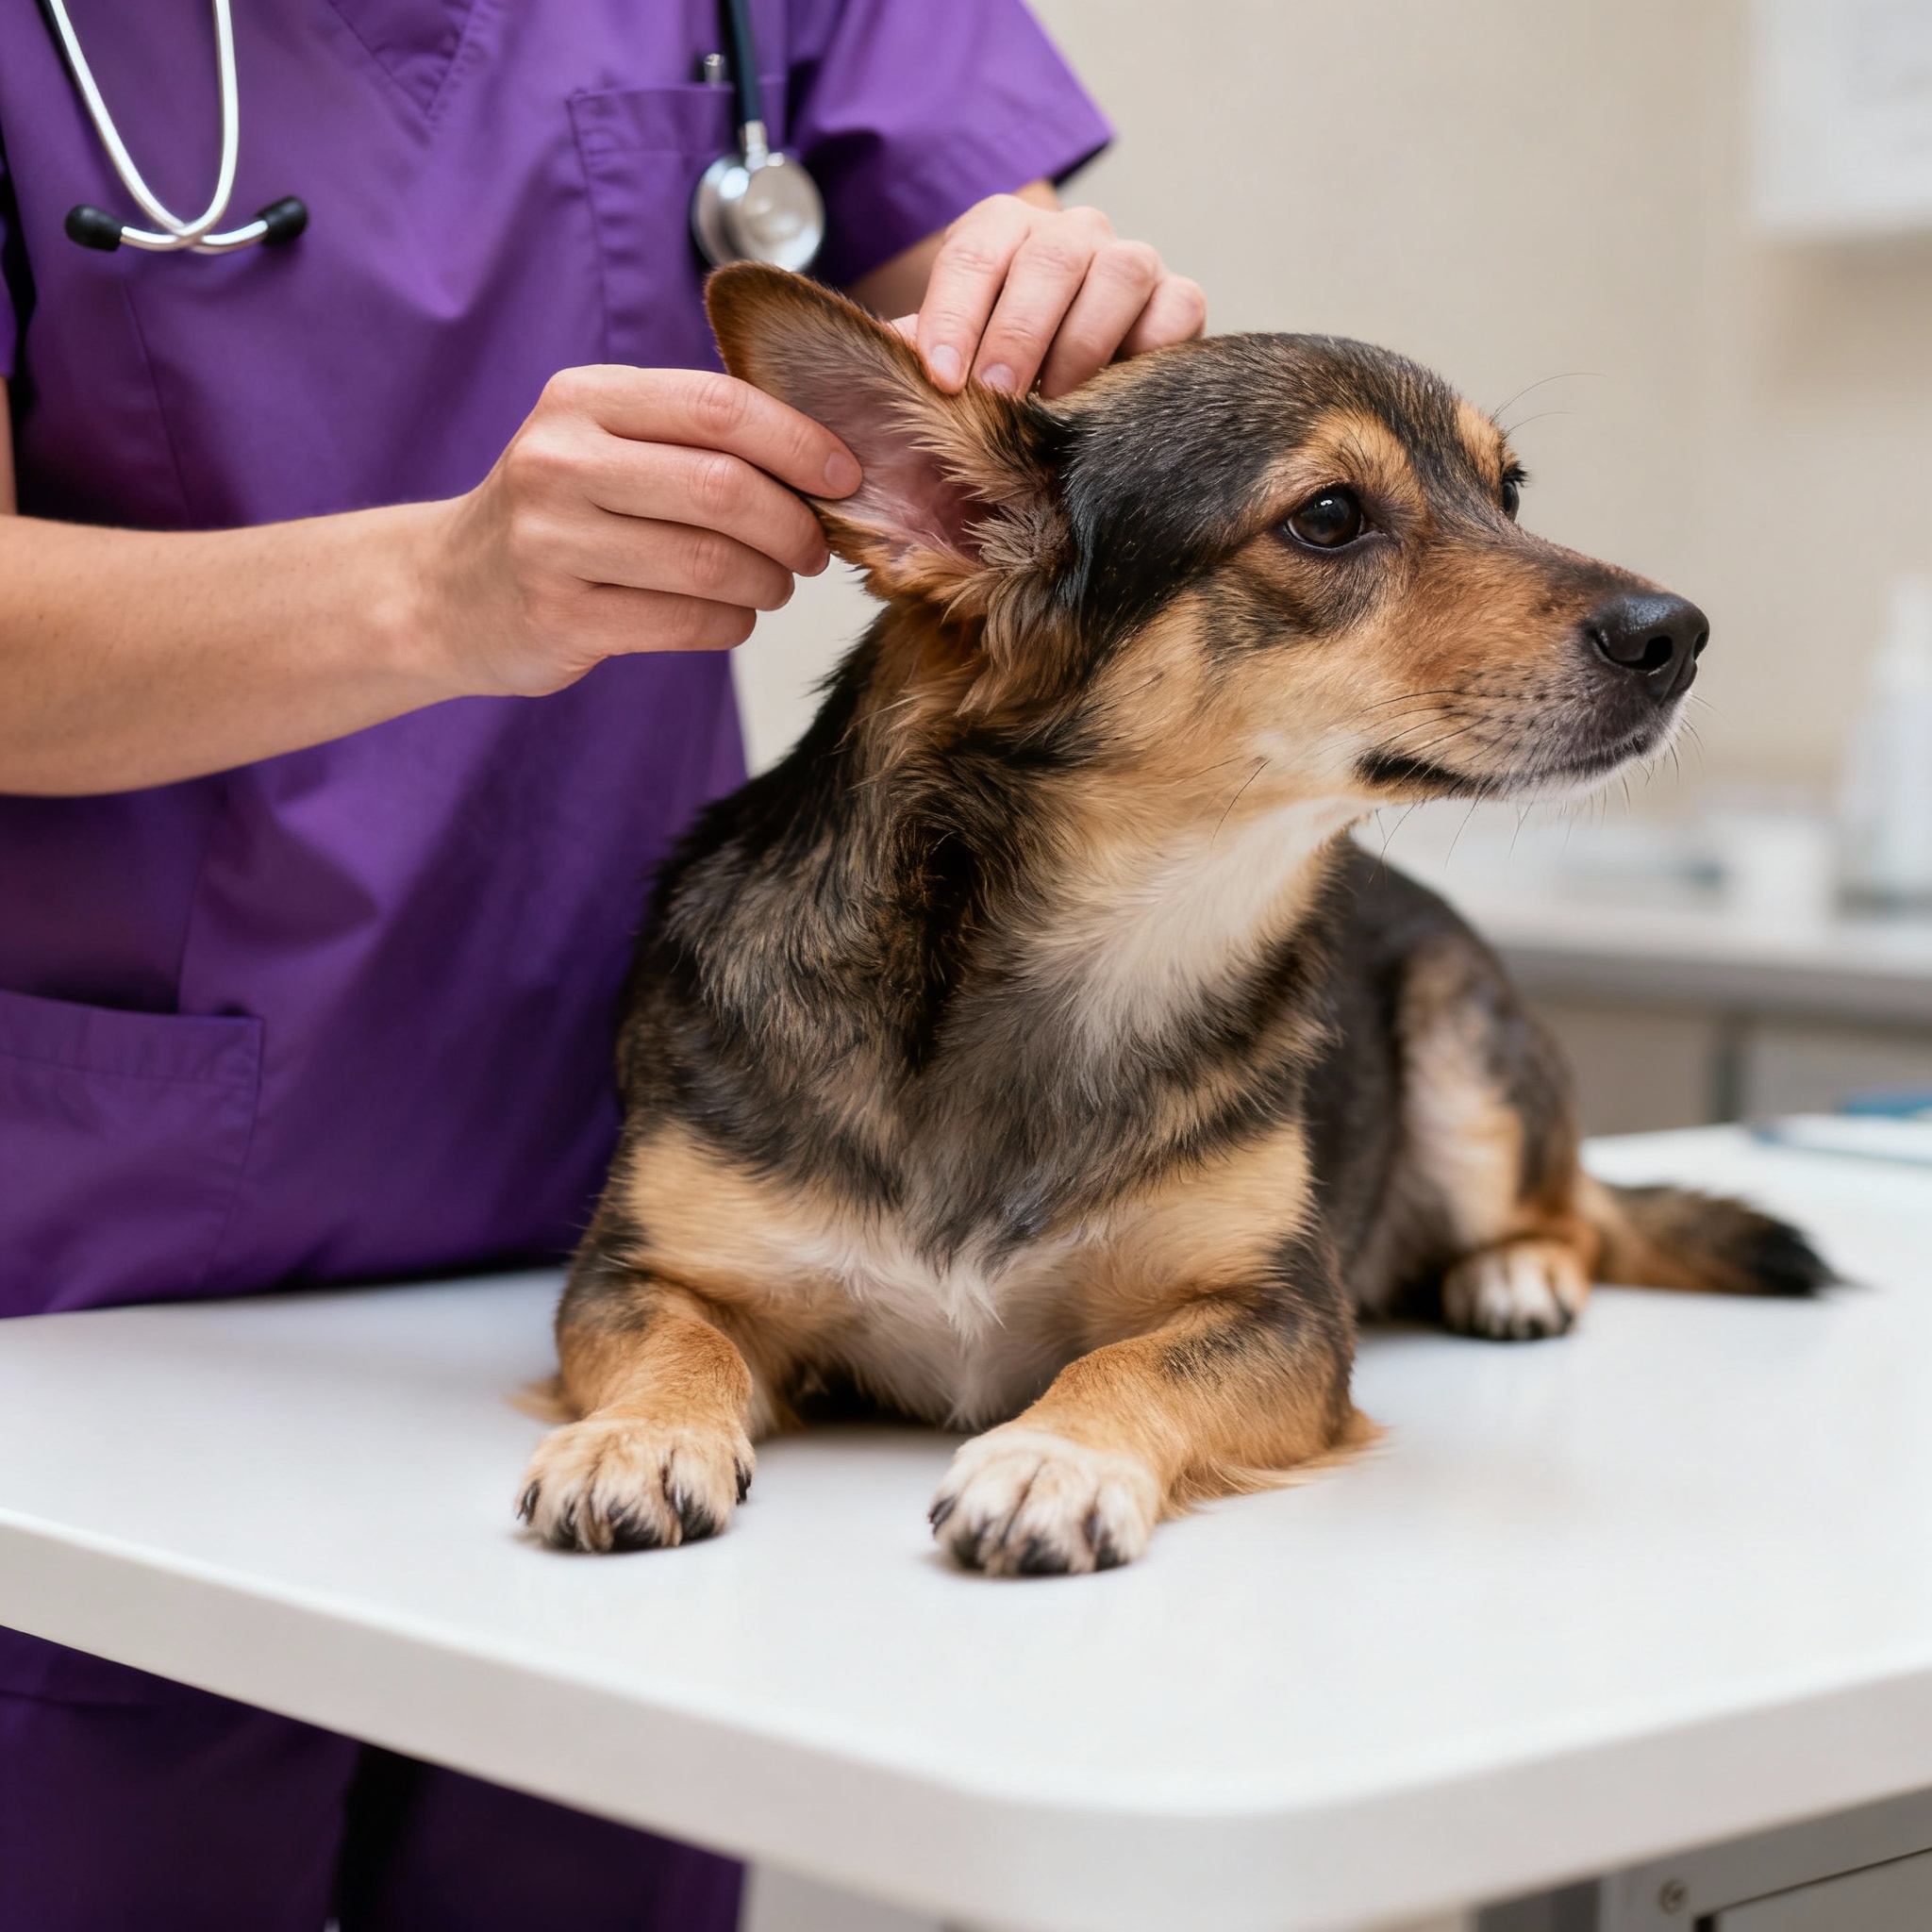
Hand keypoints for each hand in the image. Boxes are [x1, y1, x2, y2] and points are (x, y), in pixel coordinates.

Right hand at [418, 366, 861, 696]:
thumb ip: (694, 433)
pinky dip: (731, 622)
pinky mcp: (560, 618)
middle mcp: (559, 462)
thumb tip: (829, 449)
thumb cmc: (559, 512)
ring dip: (768, 581)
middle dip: (794, 524)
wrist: (445, 592)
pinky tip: (730, 614)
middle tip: (815, 547)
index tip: (845, 475)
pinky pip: (686, 622)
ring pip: (712, 563)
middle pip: (724, 488)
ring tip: (774, 584)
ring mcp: (553, 543)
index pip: (717, 405)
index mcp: (582, 400)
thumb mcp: (602, 441)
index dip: (799, 441)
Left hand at [904, 192, 1204, 401]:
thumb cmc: (996, 376)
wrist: (1074, 394)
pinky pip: (1176, 309)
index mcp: (1004, 230)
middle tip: (995, 399)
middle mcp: (1071, 233)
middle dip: (1017, 335)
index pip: (975, 253)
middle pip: (1049, 260)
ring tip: (1054, 408)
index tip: (940, 379)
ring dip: (1082, 347)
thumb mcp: (949, 360)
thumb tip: (882, 370)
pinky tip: (1112, 401)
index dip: (954, 315)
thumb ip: (919, 358)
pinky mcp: (1179, 299)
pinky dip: (1147, 353)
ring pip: (1119, 276)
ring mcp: (1131, 260)